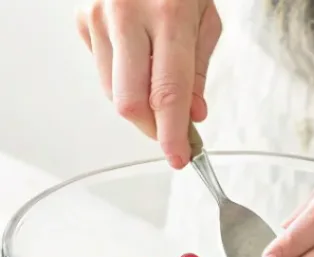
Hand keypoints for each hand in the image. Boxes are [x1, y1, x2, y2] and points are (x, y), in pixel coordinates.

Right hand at [76, 0, 221, 168]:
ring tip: (159, 91)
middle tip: (172, 134)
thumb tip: (194, 117)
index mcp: (167, 15)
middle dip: (153, 129)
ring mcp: (98, 15)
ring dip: (140, 107)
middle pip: (130, 102)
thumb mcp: (205, 20)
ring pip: (113, 92)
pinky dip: (123, 79)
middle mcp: (126, 14)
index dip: (172, 135)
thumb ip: (199, 72)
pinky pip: (103, 71)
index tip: (179, 159)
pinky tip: (137, 58)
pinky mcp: (82, 18)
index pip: (167, 94)